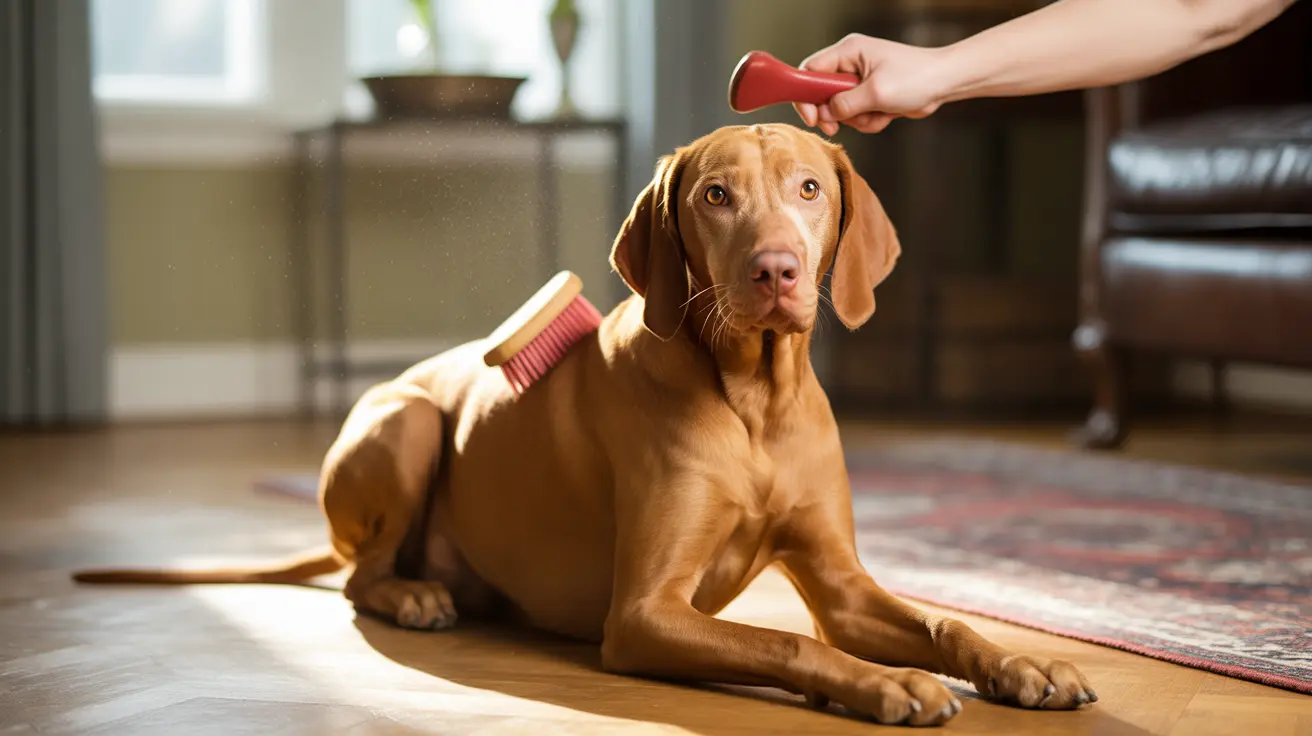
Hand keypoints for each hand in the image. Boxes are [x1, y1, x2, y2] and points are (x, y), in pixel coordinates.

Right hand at [794, 34, 947, 134]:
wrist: (945, 83)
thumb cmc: (918, 76)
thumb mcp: (877, 92)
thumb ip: (846, 104)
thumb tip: (826, 113)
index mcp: (849, 51)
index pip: (811, 71)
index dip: (805, 95)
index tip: (812, 116)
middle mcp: (850, 64)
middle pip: (822, 94)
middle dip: (834, 113)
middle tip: (839, 124)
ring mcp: (859, 81)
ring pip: (840, 109)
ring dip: (857, 119)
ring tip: (879, 113)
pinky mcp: (868, 95)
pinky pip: (856, 115)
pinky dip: (869, 120)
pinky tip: (886, 114)